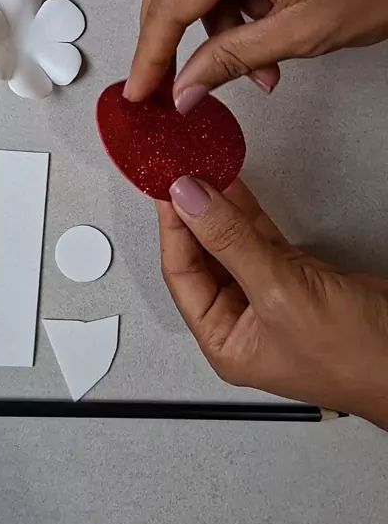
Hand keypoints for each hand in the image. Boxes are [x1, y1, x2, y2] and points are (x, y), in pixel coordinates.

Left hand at [159, 176, 387, 427]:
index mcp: (224, 339)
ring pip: (230, 241)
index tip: (169, 187)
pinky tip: (232, 185)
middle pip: (202, 255)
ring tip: (202, 168)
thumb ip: (231, 243)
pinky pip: (258, 237)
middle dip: (192, 213)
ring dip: (217, 206)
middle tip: (182, 171)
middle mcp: (240, 318)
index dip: (173, 227)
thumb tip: (190, 201)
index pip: (182, 274)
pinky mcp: (294, 275)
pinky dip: (246, 210)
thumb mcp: (280, 294)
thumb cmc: (354, 356)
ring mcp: (267, 294)